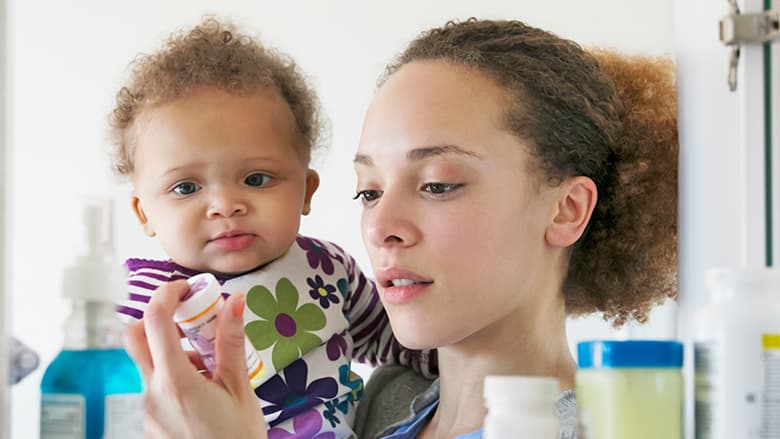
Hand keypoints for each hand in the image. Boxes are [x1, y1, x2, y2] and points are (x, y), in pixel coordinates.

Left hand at [123, 280, 267, 438]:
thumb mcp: (240, 389)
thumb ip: (232, 343)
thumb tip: (234, 302)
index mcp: (176, 381)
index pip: (156, 320)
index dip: (168, 294)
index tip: (188, 288)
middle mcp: (152, 393)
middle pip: (135, 336)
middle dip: (159, 318)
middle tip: (192, 320)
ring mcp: (147, 409)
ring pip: (147, 362)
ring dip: (172, 350)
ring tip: (210, 366)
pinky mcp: (150, 421)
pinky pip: (154, 385)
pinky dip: (174, 375)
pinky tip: (203, 390)